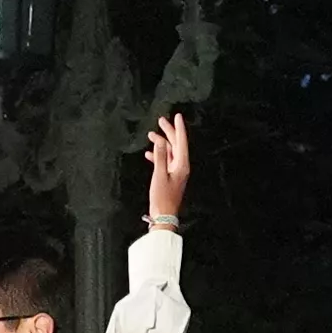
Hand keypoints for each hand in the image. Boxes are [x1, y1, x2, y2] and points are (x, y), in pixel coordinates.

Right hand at [142, 106, 191, 231]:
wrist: (164, 215)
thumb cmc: (162, 197)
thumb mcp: (159, 174)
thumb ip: (160, 156)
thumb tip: (160, 139)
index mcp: (182, 165)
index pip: (181, 142)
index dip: (179, 128)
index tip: (177, 116)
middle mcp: (181, 167)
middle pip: (176, 145)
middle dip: (169, 132)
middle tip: (161, 121)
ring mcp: (176, 172)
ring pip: (170, 152)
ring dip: (162, 143)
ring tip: (152, 134)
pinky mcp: (170, 177)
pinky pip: (165, 162)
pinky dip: (158, 155)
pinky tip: (149, 153)